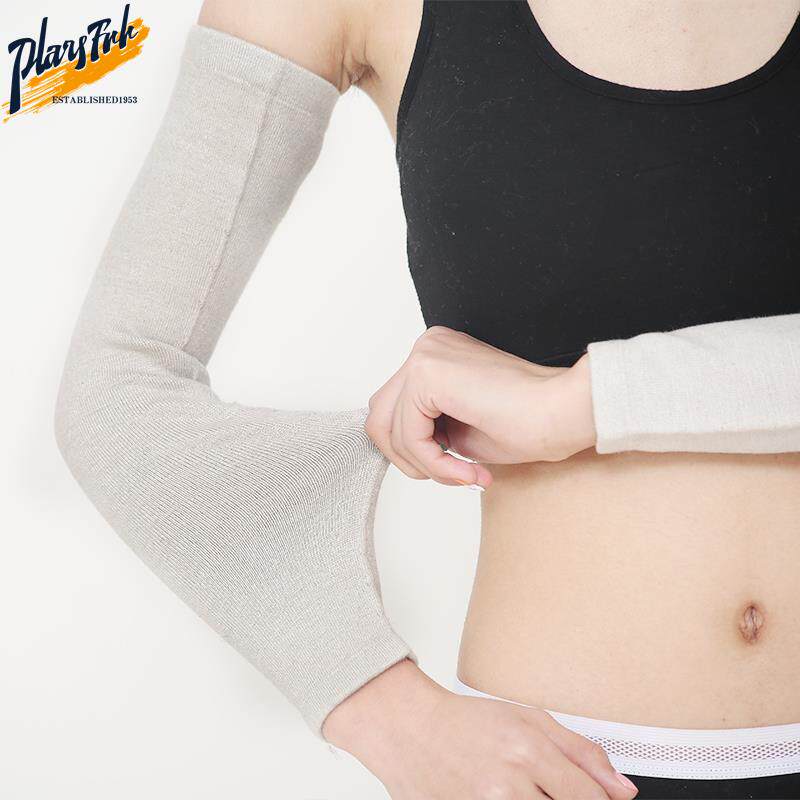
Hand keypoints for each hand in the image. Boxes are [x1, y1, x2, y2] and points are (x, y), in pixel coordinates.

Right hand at [322, 659, 637, 798]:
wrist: (407, 729)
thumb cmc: (466, 721)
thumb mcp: (528, 719)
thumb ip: (580, 753)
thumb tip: (624, 791)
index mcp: (528, 751)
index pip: (589, 799)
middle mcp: (508, 786)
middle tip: (544, 787)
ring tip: (523, 789)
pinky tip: (506, 794)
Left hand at [365, 326, 596, 486]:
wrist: (564, 412)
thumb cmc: (529, 422)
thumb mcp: (459, 431)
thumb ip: (427, 432)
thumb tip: (399, 450)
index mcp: (436, 356)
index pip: (394, 409)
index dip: (415, 450)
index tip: (454, 470)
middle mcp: (426, 348)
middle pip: (380, 415)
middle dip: (408, 458)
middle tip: (449, 476)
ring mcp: (425, 355)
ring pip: (388, 428)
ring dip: (425, 465)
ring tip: (464, 476)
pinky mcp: (427, 372)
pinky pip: (407, 434)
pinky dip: (433, 463)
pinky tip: (466, 471)